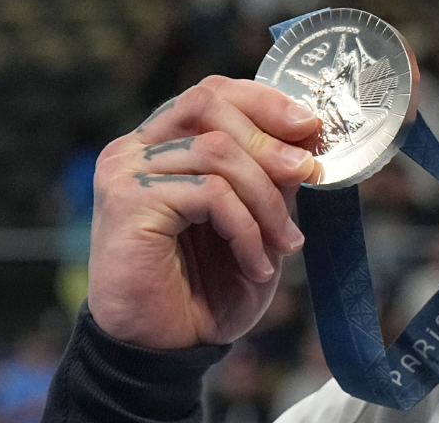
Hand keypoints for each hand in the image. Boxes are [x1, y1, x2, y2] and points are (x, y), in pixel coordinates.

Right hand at [88, 76, 321, 349]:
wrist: (169, 345)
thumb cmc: (210, 282)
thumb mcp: (258, 218)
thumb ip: (271, 175)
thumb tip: (305, 139)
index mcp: (166, 142)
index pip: (214, 93)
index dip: (267, 101)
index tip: (312, 127)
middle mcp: (137, 148)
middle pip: (209, 103)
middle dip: (269, 139)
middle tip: (307, 175)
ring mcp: (126, 172)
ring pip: (217, 151)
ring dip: (265, 199)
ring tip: (284, 243)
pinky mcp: (128, 202)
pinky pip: (210, 193)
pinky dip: (246, 228)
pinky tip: (256, 262)